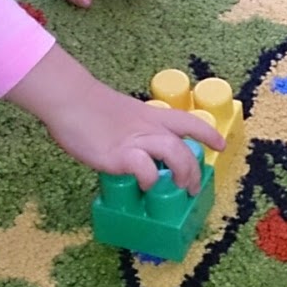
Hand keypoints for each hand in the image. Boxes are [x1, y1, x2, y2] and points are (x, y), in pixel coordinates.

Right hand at [5, 46, 222, 192]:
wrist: (66, 97)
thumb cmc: (87, 105)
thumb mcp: (121, 115)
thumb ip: (133, 131)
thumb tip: (135, 151)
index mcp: (151, 116)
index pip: (187, 122)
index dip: (207, 133)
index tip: (220, 145)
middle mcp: (149, 128)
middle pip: (185, 147)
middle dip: (194, 170)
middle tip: (192, 187)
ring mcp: (136, 141)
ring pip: (175, 155)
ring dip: (183, 174)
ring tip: (179, 188)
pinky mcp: (121, 155)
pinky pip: (146, 170)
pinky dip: (150, 180)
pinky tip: (145, 185)